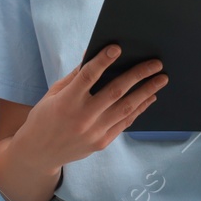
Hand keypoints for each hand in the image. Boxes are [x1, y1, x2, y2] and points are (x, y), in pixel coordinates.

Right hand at [15, 45, 166, 168]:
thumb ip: (75, 76)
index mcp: (66, 101)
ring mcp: (94, 132)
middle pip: (115, 91)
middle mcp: (82, 117)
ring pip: (126, 108)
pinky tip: (149, 98)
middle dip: (138, 75)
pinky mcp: (101, 143)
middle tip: (156, 63)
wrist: (39, 153)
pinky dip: (138, 109)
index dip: (103, 60)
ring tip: (161, 79)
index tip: (117, 47)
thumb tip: (93, 54)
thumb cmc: (45, 117)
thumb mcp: (54, 93)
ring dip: (146, 92)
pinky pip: (124, 123)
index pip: (87, 76)